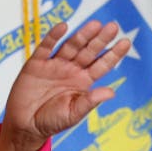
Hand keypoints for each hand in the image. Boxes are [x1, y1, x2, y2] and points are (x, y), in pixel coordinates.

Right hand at [0, 20, 130, 150]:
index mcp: (82, 82)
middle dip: (100, 39)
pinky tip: (63, 27)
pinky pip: (46, 47)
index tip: (126, 42)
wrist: (26, 125)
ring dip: (82, 35)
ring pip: (71, 46)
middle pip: (88, 51)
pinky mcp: (36, 63)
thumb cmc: (51, 122)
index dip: (113, 54)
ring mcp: (54, 65)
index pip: (101, 65)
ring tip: (95, 25)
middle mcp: (71, 70)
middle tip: (113, 26)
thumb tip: (111, 92)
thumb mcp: (73, 114)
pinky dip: (53, 36)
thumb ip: (90, 102)